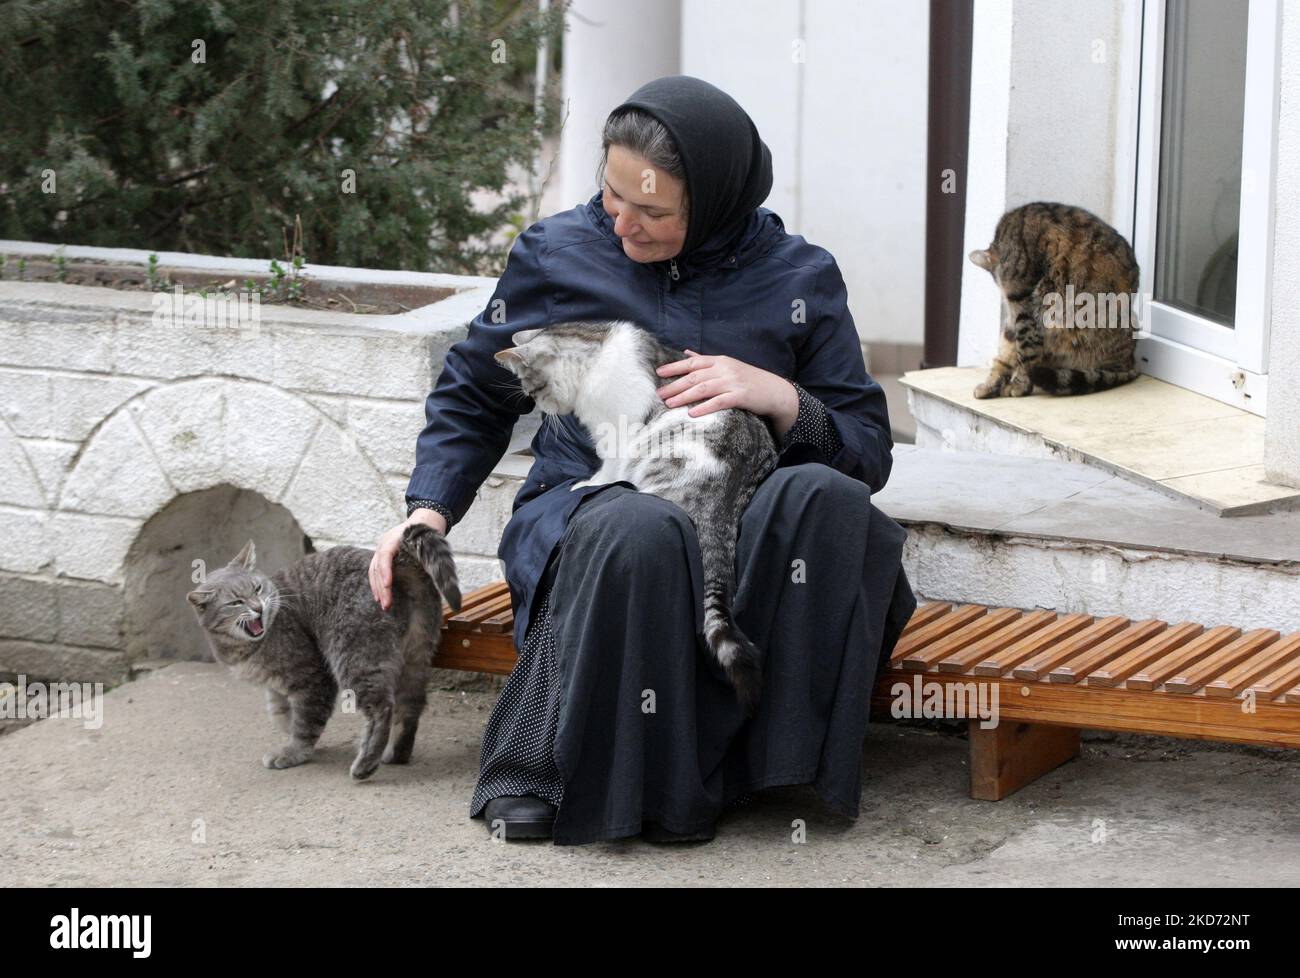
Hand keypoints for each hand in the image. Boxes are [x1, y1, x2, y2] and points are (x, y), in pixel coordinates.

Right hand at [369, 508, 447, 610]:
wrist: (425, 519)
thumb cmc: (430, 534)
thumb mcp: (435, 547)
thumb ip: (439, 566)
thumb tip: (451, 592)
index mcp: (396, 537)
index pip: (386, 554)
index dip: (385, 570)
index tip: (387, 585)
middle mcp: (385, 542)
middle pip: (378, 565)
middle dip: (381, 587)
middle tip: (387, 605)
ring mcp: (381, 547)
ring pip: (374, 569)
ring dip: (377, 588)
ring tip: (384, 605)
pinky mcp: (382, 554)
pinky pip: (375, 570)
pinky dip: (376, 583)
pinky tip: (380, 597)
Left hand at [655, 348, 798, 434]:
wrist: (775, 391)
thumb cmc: (749, 380)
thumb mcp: (728, 366)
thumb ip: (706, 361)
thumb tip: (686, 352)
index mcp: (720, 361)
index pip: (693, 362)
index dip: (675, 367)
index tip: (659, 373)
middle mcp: (725, 369)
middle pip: (694, 376)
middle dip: (675, 385)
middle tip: (659, 394)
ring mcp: (733, 382)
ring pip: (703, 388)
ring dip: (684, 396)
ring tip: (669, 404)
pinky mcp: (740, 396)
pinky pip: (719, 401)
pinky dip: (704, 407)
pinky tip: (692, 413)